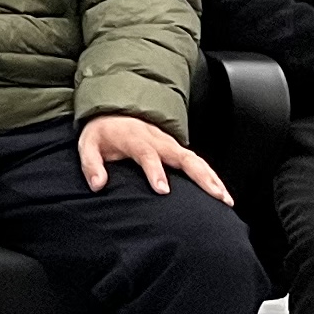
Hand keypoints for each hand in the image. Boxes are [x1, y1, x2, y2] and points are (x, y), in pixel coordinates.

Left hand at [78, 113, 232, 204]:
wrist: (114, 112)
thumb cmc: (103, 133)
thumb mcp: (88, 145)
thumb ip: (91, 164)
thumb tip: (97, 184)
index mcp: (135, 139)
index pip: (147, 155)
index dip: (155, 171)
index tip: (163, 190)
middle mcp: (157, 141)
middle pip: (183, 157)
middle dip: (200, 176)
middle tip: (214, 196)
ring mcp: (170, 144)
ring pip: (196, 160)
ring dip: (212, 179)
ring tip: (225, 200)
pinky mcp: (177, 149)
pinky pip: (198, 163)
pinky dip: (212, 177)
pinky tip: (222, 194)